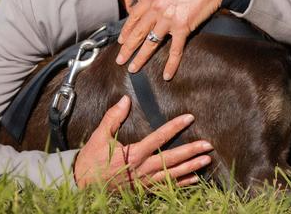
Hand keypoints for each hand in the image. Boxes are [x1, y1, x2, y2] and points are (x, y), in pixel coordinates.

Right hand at [73, 95, 212, 188]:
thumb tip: (125, 99)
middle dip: (191, 151)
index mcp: (133, 154)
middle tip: (208, 145)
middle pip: (171, 159)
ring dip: (191, 167)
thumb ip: (113, 118)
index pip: (159, 137)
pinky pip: (166, 187)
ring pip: (172, 175)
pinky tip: (194, 179)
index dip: (175, 126)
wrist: (81, 187)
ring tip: (206, 160)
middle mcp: (142, 169)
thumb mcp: (99, 137)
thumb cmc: (90, 161)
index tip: (189, 118)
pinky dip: (181, 183)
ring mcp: (144, 182)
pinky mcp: (143, 190)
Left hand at [116, 0, 228, 78]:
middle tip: (120, 60)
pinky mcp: (183, 28)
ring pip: (151, 43)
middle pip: (138, 32)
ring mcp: (169, 19)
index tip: (121, 41)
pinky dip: (171, 64)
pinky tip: (167, 75)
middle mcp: (157, 9)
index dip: (126, 31)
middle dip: (127, 48)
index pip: (134, 17)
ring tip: (134, 69)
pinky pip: (175, 50)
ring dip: (141, 58)